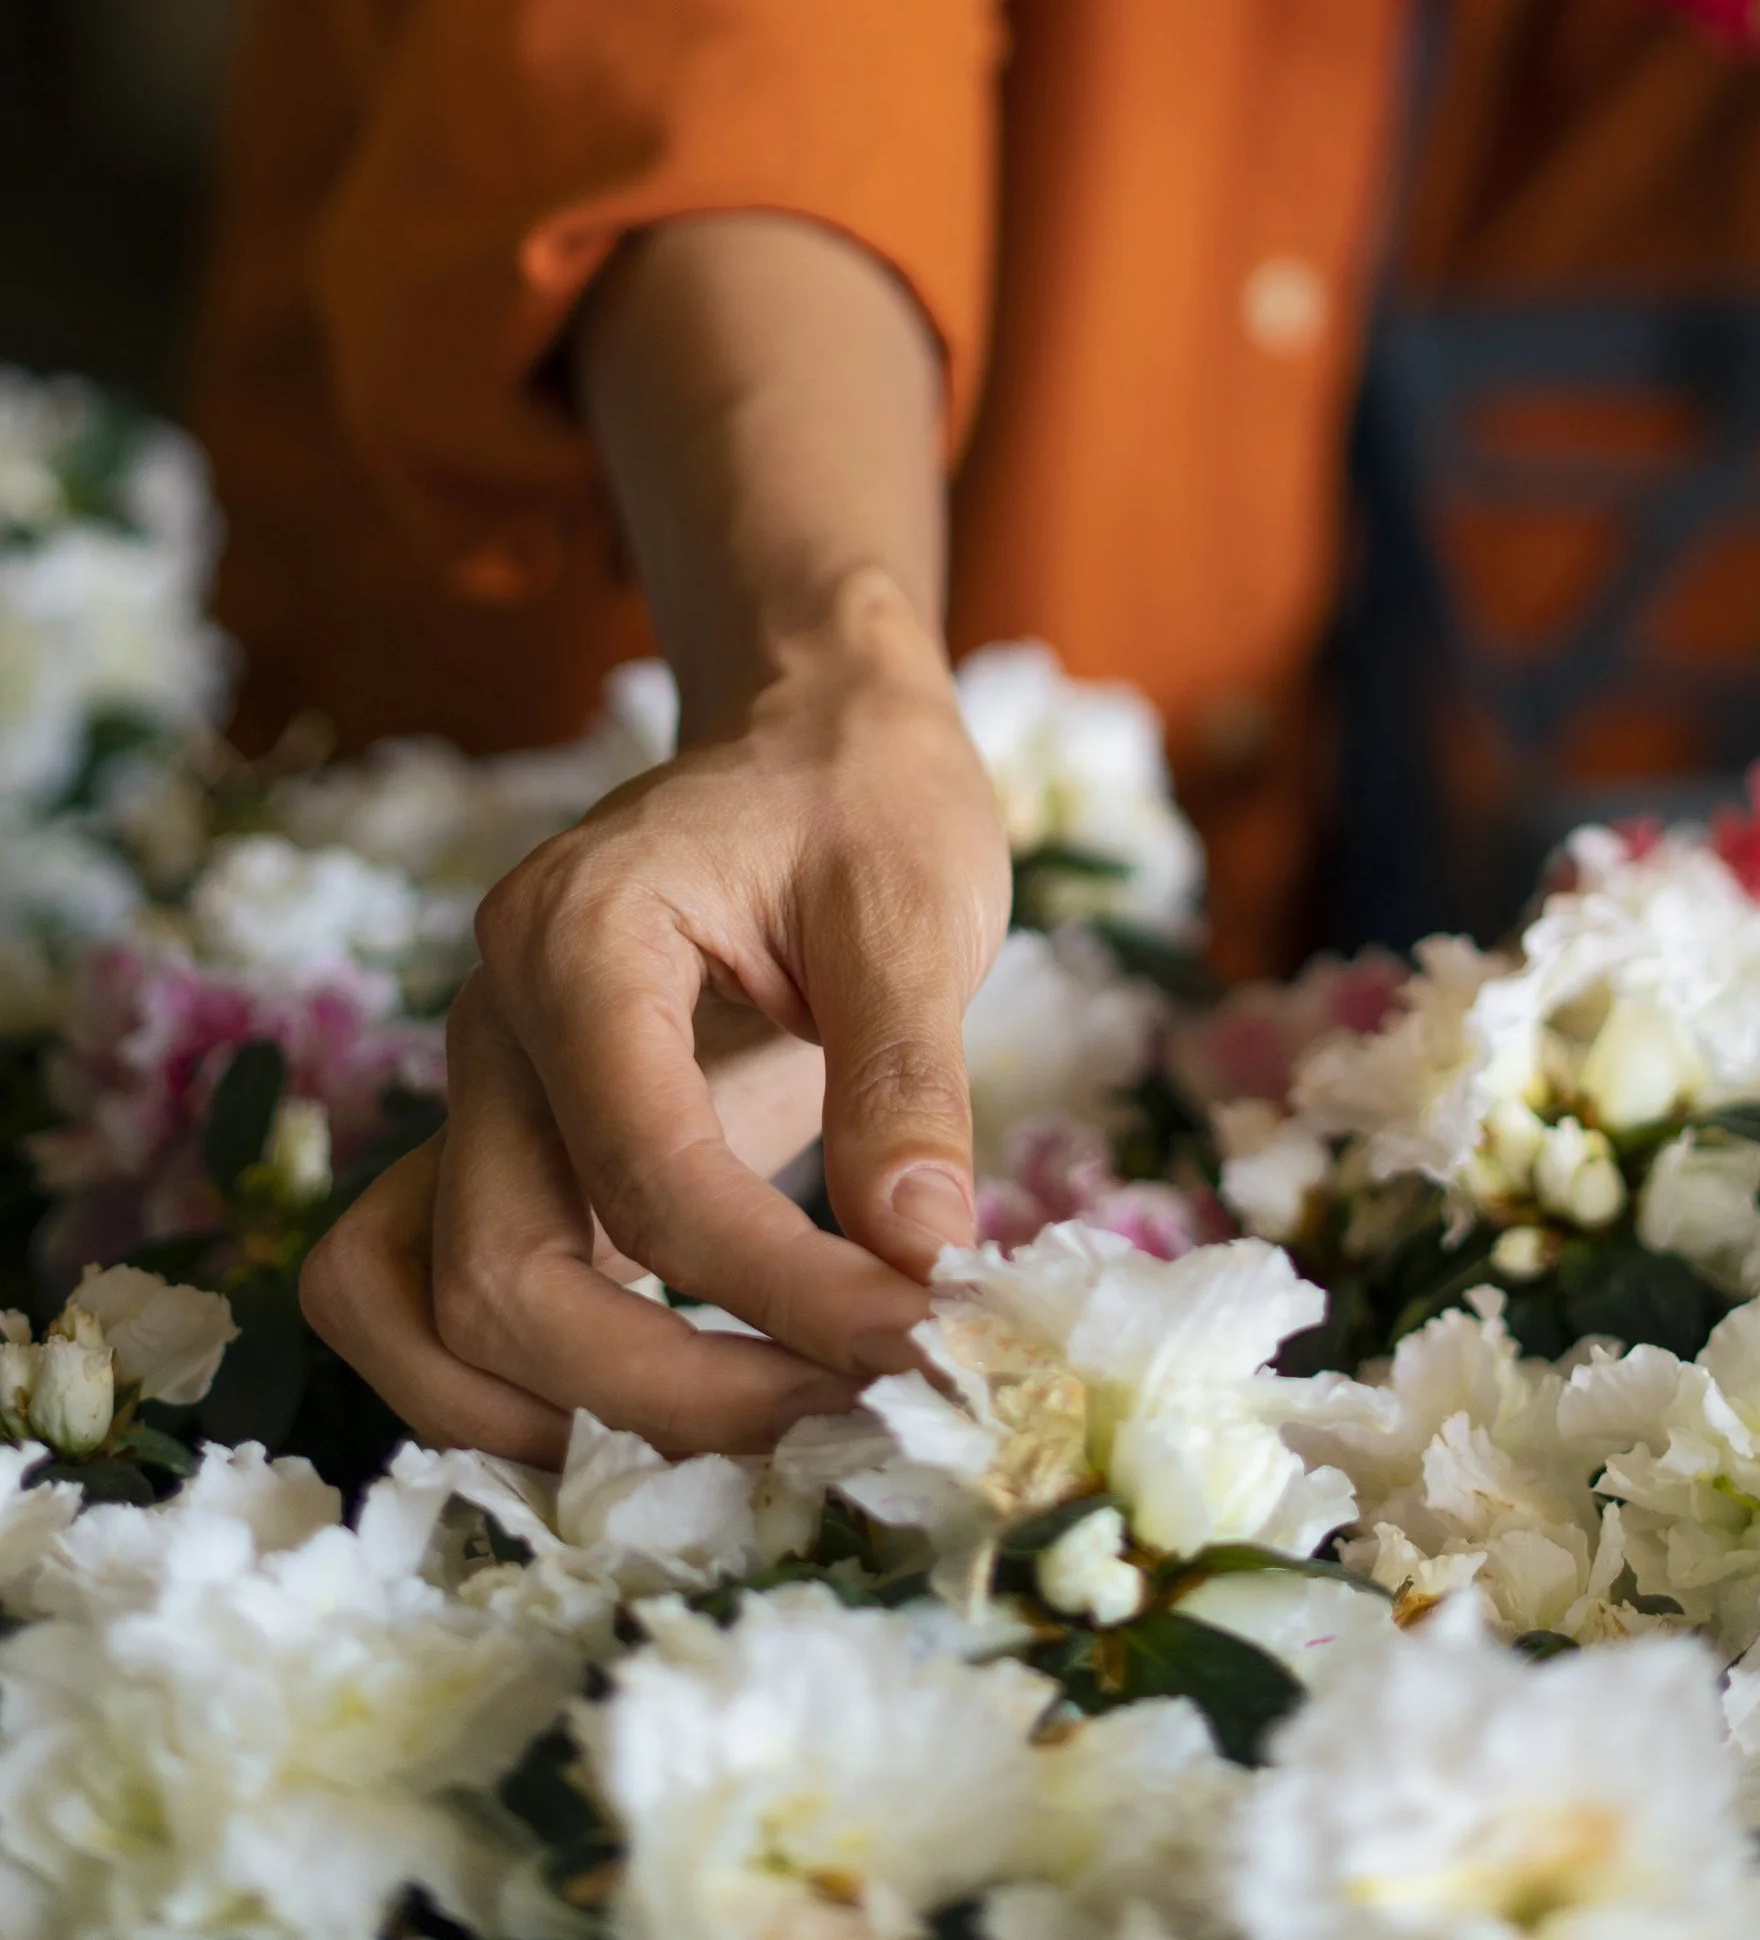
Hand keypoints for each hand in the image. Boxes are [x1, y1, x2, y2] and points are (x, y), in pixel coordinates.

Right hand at [301, 568, 1010, 1464]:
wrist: (806, 737)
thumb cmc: (862, 800)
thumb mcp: (918, 905)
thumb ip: (908, 1077)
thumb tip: (921, 1257)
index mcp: (575, 936)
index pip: (646, 1180)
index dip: (779, 1292)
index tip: (917, 1343)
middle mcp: (490, 1023)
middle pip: (497, 1281)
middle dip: (672, 1394)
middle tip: (846, 1417)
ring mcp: (474, 1094)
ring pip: (422, 1321)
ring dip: (570, 1423)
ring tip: (761, 1439)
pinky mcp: (499, 1149)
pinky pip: (429, 1304)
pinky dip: (521, 1393)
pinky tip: (675, 1410)